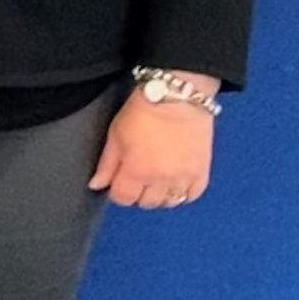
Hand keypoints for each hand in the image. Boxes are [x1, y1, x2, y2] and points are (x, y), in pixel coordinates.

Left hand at [88, 90, 213, 208]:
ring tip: (157, 180)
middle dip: (138, 193)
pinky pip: (192, 195)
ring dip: (160, 195)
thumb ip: (106, 164)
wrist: (176, 96)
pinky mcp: (201, 171)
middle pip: (146, 203)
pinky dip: (183, 193)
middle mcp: (161, 179)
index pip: (123, 198)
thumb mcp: (116, 134)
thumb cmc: (145, 110)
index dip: (118, 192)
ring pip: (169, 202)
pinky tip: (176, 182)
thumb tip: (97, 185)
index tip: (120, 183)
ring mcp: (183, 176)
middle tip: (138, 178)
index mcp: (136, 171)